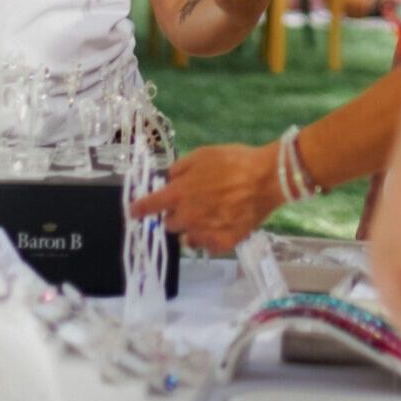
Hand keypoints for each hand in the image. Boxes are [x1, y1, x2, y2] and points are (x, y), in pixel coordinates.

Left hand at [129, 143, 281, 253]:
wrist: (267, 178)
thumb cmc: (234, 162)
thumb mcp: (203, 154)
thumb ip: (180, 168)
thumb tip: (169, 179)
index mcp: (179, 193)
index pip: (149, 205)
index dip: (139, 209)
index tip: (134, 212)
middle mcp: (187, 217)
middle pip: (169, 224)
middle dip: (175, 214)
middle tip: (192, 203)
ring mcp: (204, 233)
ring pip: (187, 238)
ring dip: (192, 228)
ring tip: (209, 216)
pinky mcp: (222, 244)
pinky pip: (207, 246)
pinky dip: (211, 238)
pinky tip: (222, 225)